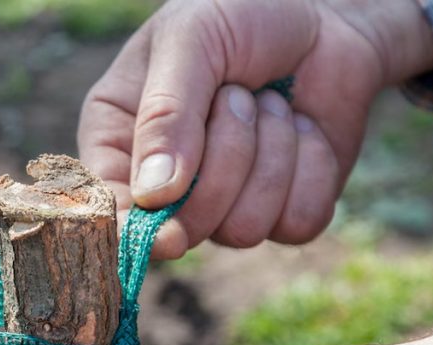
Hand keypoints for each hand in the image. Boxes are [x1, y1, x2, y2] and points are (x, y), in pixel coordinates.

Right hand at [80, 0, 432, 257]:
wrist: (322, 13)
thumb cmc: (239, 14)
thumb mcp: (189, 39)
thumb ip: (165, 113)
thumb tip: (155, 194)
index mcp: (118, 142)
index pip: (110, 208)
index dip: (134, 230)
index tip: (166, 235)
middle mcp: (165, 187)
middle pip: (185, 229)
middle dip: (224, 164)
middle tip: (235, 96)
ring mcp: (225, 206)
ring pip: (243, 229)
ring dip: (271, 154)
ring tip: (269, 103)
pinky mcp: (284, 212)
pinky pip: (297, 222)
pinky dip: (311, 168)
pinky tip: (302, 127)